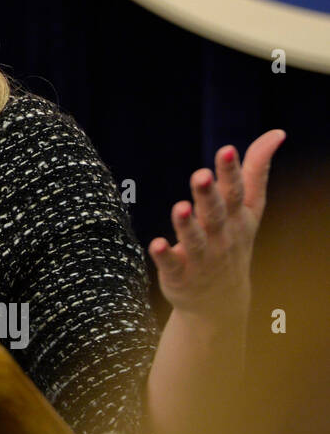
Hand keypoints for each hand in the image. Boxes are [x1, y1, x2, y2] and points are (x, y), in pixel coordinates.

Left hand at [148, 129, 285, 318]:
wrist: (222, 300)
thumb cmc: (233, 240)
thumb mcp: (249, 208)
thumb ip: (256, 170)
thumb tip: (276, 133)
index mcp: (238, 218)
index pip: (236, 192)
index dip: (231, 171)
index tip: (226, 149)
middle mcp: (222, 236)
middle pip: (216, 213)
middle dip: (209, 194)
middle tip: (201, 174)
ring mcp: (202, 258)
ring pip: (194, 239)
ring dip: (187, 224)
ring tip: (180, 207)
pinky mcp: (180, 275)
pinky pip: (172, 265)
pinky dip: (164, 255)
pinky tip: (156, 244)